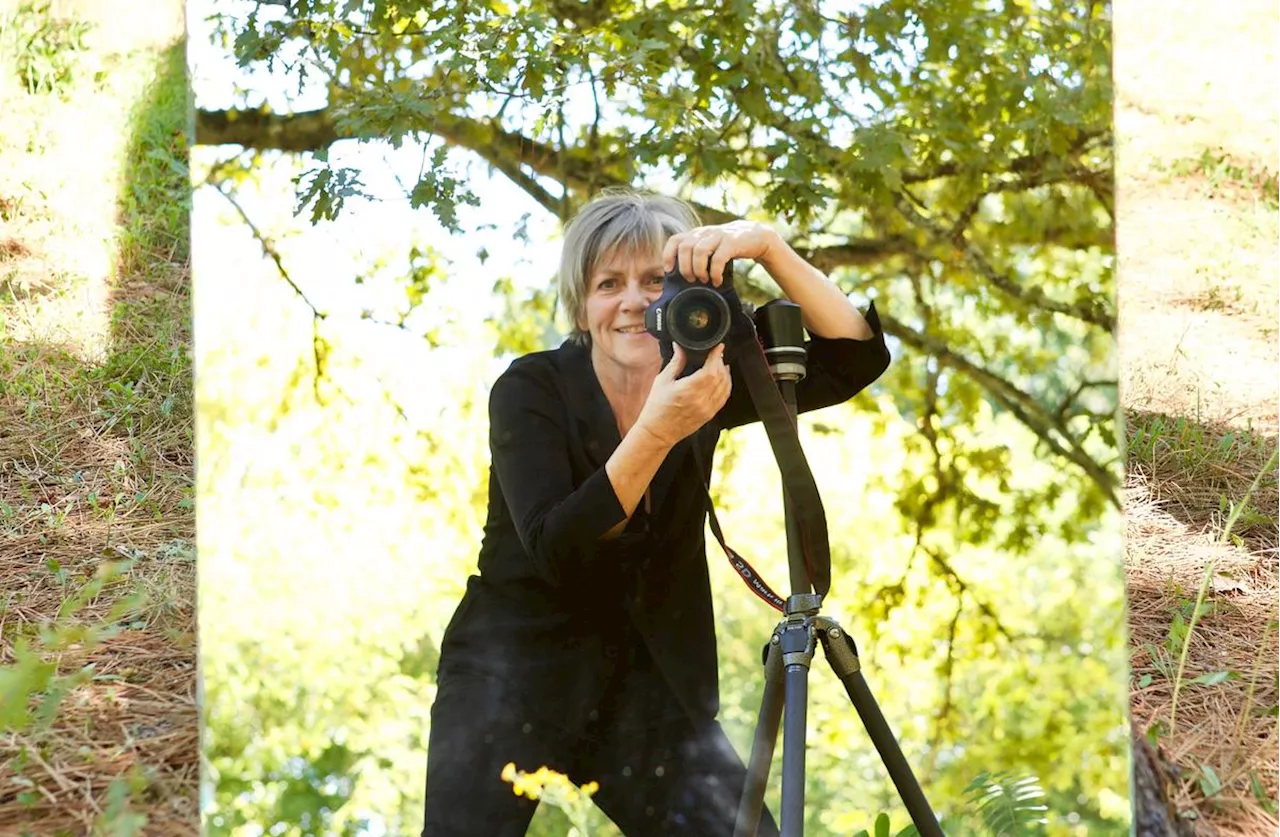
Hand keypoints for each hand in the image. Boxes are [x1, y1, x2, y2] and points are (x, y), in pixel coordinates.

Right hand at [635, 344, 731, 447]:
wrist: (657, 432)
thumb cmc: (656, 409)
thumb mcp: (662, 381)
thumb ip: (675, 362)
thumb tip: (680, 347)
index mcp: (689, 390)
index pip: (711, 369)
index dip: (717, 356)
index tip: (718, 347)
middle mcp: (701, 400)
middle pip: (720, 376)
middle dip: (721, 362)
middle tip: (717, 354)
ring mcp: (707, 409)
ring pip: (725, 387)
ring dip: (725, 373)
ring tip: (721, 364)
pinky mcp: (709, 415)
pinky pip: (724, 398)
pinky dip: (726, 386)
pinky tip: (723, 380)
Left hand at [662, 221, 780, 286]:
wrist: (756, 237)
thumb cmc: (729, 247)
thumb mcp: (711, 248)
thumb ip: (697, 256)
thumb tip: (683, 279)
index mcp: (697, 234)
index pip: (675, 240)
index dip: (668, 255)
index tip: (669, 271)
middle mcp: (705, 233)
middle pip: (685, 247)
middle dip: (685, 267)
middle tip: (691, 280)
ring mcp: (718, 236)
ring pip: (699, 251)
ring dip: (698, 269)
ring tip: (704, 280)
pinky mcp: (732, 242)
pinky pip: (718, 258)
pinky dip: (715, 273)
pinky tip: (717, 280)